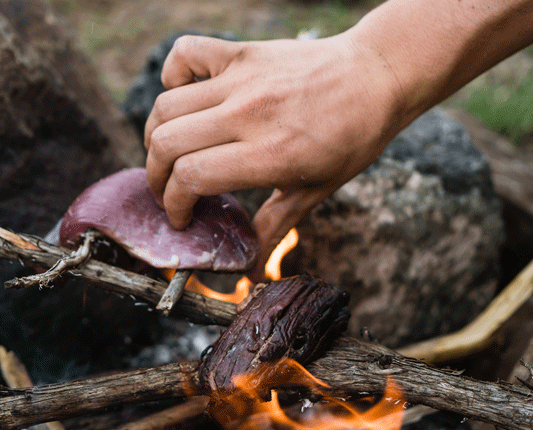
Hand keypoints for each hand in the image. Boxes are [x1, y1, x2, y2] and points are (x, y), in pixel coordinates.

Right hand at [144, 32, 405, 280]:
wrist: (377, 77)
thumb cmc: (352, 137)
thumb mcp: (316, 189)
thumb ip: (274, 226)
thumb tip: (249, 273)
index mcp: (269, 154)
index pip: (190, 178)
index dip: (174, 204)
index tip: (181, 216)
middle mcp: (249, 114)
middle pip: (167, 143)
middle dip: (156, 177)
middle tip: (167, 191)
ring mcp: (242, 79)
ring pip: (167, 106)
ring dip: (156, 135)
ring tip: (168, 153)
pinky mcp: (241, 52)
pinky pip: (184, 54)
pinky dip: (172, 75)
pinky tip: (185, 96)